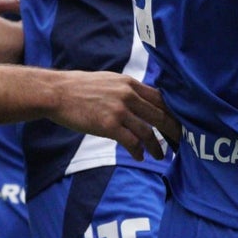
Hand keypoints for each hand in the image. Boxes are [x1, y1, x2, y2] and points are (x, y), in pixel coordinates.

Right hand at [50, 71, 180, 158]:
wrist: (57, 93)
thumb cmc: (79, 88)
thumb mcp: (109, 80)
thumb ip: (126, 89)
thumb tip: (140, 101)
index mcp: (129, 83)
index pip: (160, 98)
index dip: (172, 112)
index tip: (178, 123)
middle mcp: (128, 95)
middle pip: (159, 115)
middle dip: (172, 130)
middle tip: (180, 142)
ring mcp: (119, 110)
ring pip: (148, 131)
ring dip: (156, 146)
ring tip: (160, 156)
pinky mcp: (108, 125)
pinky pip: (131, 142)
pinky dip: (138, 151)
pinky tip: (140, 157)